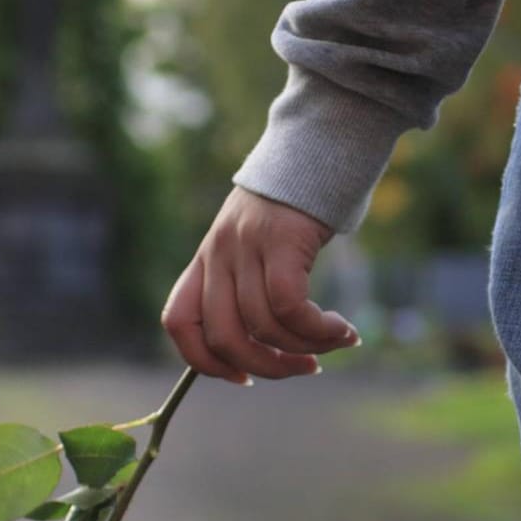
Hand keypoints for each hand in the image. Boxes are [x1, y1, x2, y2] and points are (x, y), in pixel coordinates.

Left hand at [161, 186, 360, 383]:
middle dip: (264, 367)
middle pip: (223, 337)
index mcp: (206, 257)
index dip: (203, 361)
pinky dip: (317, 330)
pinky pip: (290, 306)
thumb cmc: (298, 203)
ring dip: (304, 348)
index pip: (177, 321)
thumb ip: (251, 283)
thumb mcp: (258, 243)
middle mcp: (218, 253)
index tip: (243, 377)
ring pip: (262, 325)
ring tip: (336, 342)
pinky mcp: (281, 240)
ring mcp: (246, 245)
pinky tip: (342, 330)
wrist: (319, 144)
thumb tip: (268, 344)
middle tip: (304, 368)